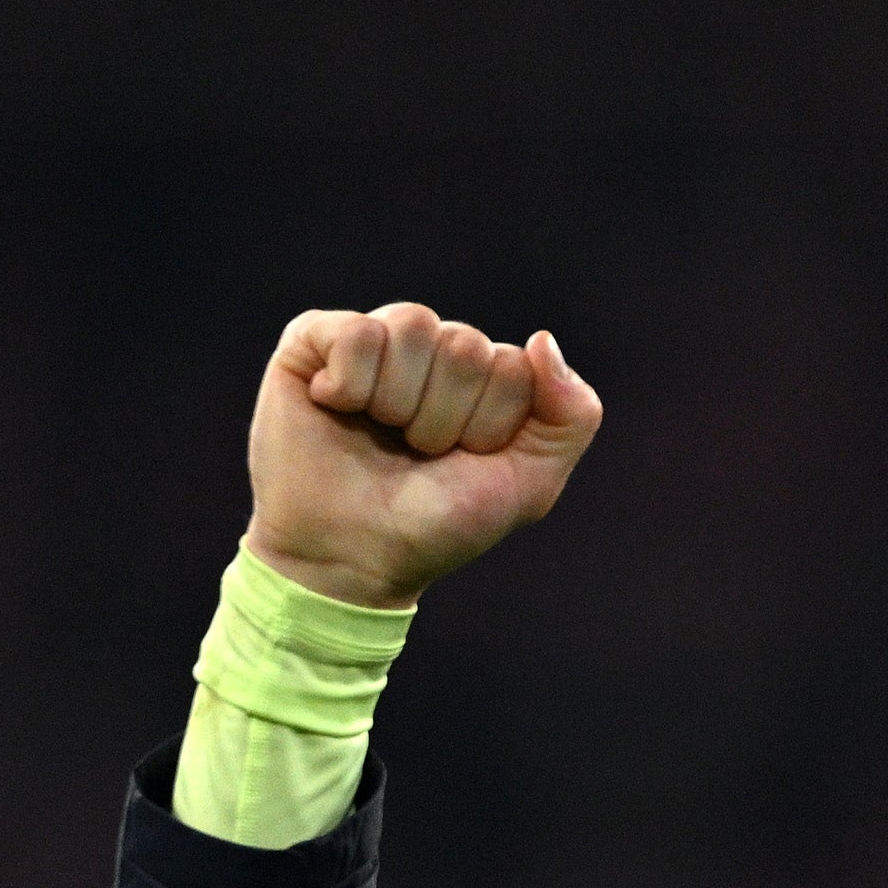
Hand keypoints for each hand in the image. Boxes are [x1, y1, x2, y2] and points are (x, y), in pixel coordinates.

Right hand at [240, 305, 602, 609]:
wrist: (352, 560)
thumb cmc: (437, 526)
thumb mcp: (528, 486)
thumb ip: (571, 417)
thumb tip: (542, 339)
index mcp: (486, 378)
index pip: (513, 367)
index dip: (488, 427)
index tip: (461, 463)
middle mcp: (433, 352)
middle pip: (465, 345)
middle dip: (442, 419)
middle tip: (416, 456)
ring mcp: (376, 342)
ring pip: (413, 326)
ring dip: (398, 403)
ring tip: (380, 435)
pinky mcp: (315, 341)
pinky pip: (356, 332)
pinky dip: (350, 383)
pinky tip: (335, 407)